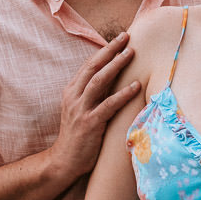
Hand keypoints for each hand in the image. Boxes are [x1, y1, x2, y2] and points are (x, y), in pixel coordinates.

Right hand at [50, 33, 139, 179]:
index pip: (88, 65)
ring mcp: (81, 109)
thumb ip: (93, 94)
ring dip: (116, 65)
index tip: (118, 39)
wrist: (64, 162)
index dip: (104, 51)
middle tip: (126, 37)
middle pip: (92, 67)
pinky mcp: (90, 124)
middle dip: (110, 50)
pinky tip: (136, 85)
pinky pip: (108, 105)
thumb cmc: (78, 136)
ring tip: (131, 53)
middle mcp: (74, 97)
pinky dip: (123, 94)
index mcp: (71, 91)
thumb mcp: (81, 110)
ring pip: (98, 81)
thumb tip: (113, 78)